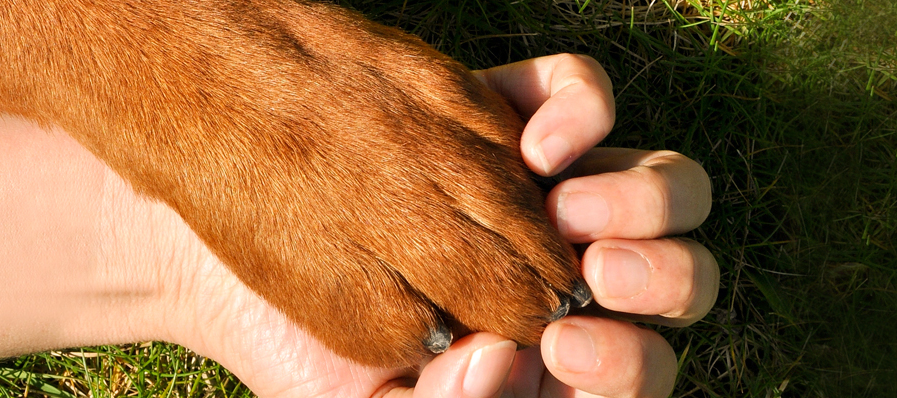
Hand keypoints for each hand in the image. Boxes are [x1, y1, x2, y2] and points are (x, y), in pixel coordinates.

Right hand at [147, 53, 715, 397]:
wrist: (216, 253)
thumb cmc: (292, 345)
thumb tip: (518, 362)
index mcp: (548, 359)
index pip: (638, 365)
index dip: (628, 361)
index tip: (562, 350)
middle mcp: (567, 275)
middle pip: (680, 279)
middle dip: (660, 278)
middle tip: (592, 276)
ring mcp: (550, 193)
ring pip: (668, 189)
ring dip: (644, 200)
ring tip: (569, 205)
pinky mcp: (509, 114)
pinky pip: (587, 98)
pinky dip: (584, 114)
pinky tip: (537, 145)